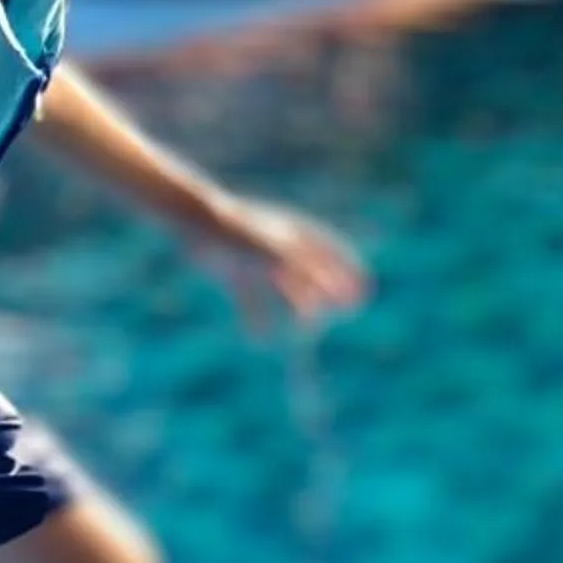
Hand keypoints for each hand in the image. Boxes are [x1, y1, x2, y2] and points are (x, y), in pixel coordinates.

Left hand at [197, 195, 371, 329]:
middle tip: (342, 314)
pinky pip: (251, 299)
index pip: (332, 253)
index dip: (349, 272)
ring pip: (283, 289)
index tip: (364, 294)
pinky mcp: (235, 272)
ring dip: (295, 308)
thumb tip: (346, 294)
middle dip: (325, 295)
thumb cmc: (243, 235)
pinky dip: (256, 319)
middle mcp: (280, 247)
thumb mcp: (282, 257)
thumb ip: (313, 276)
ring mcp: (257, 260)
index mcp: (296, 236)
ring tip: (304, 332)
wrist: (198, 222)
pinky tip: (259, 341)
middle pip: (309, 274)